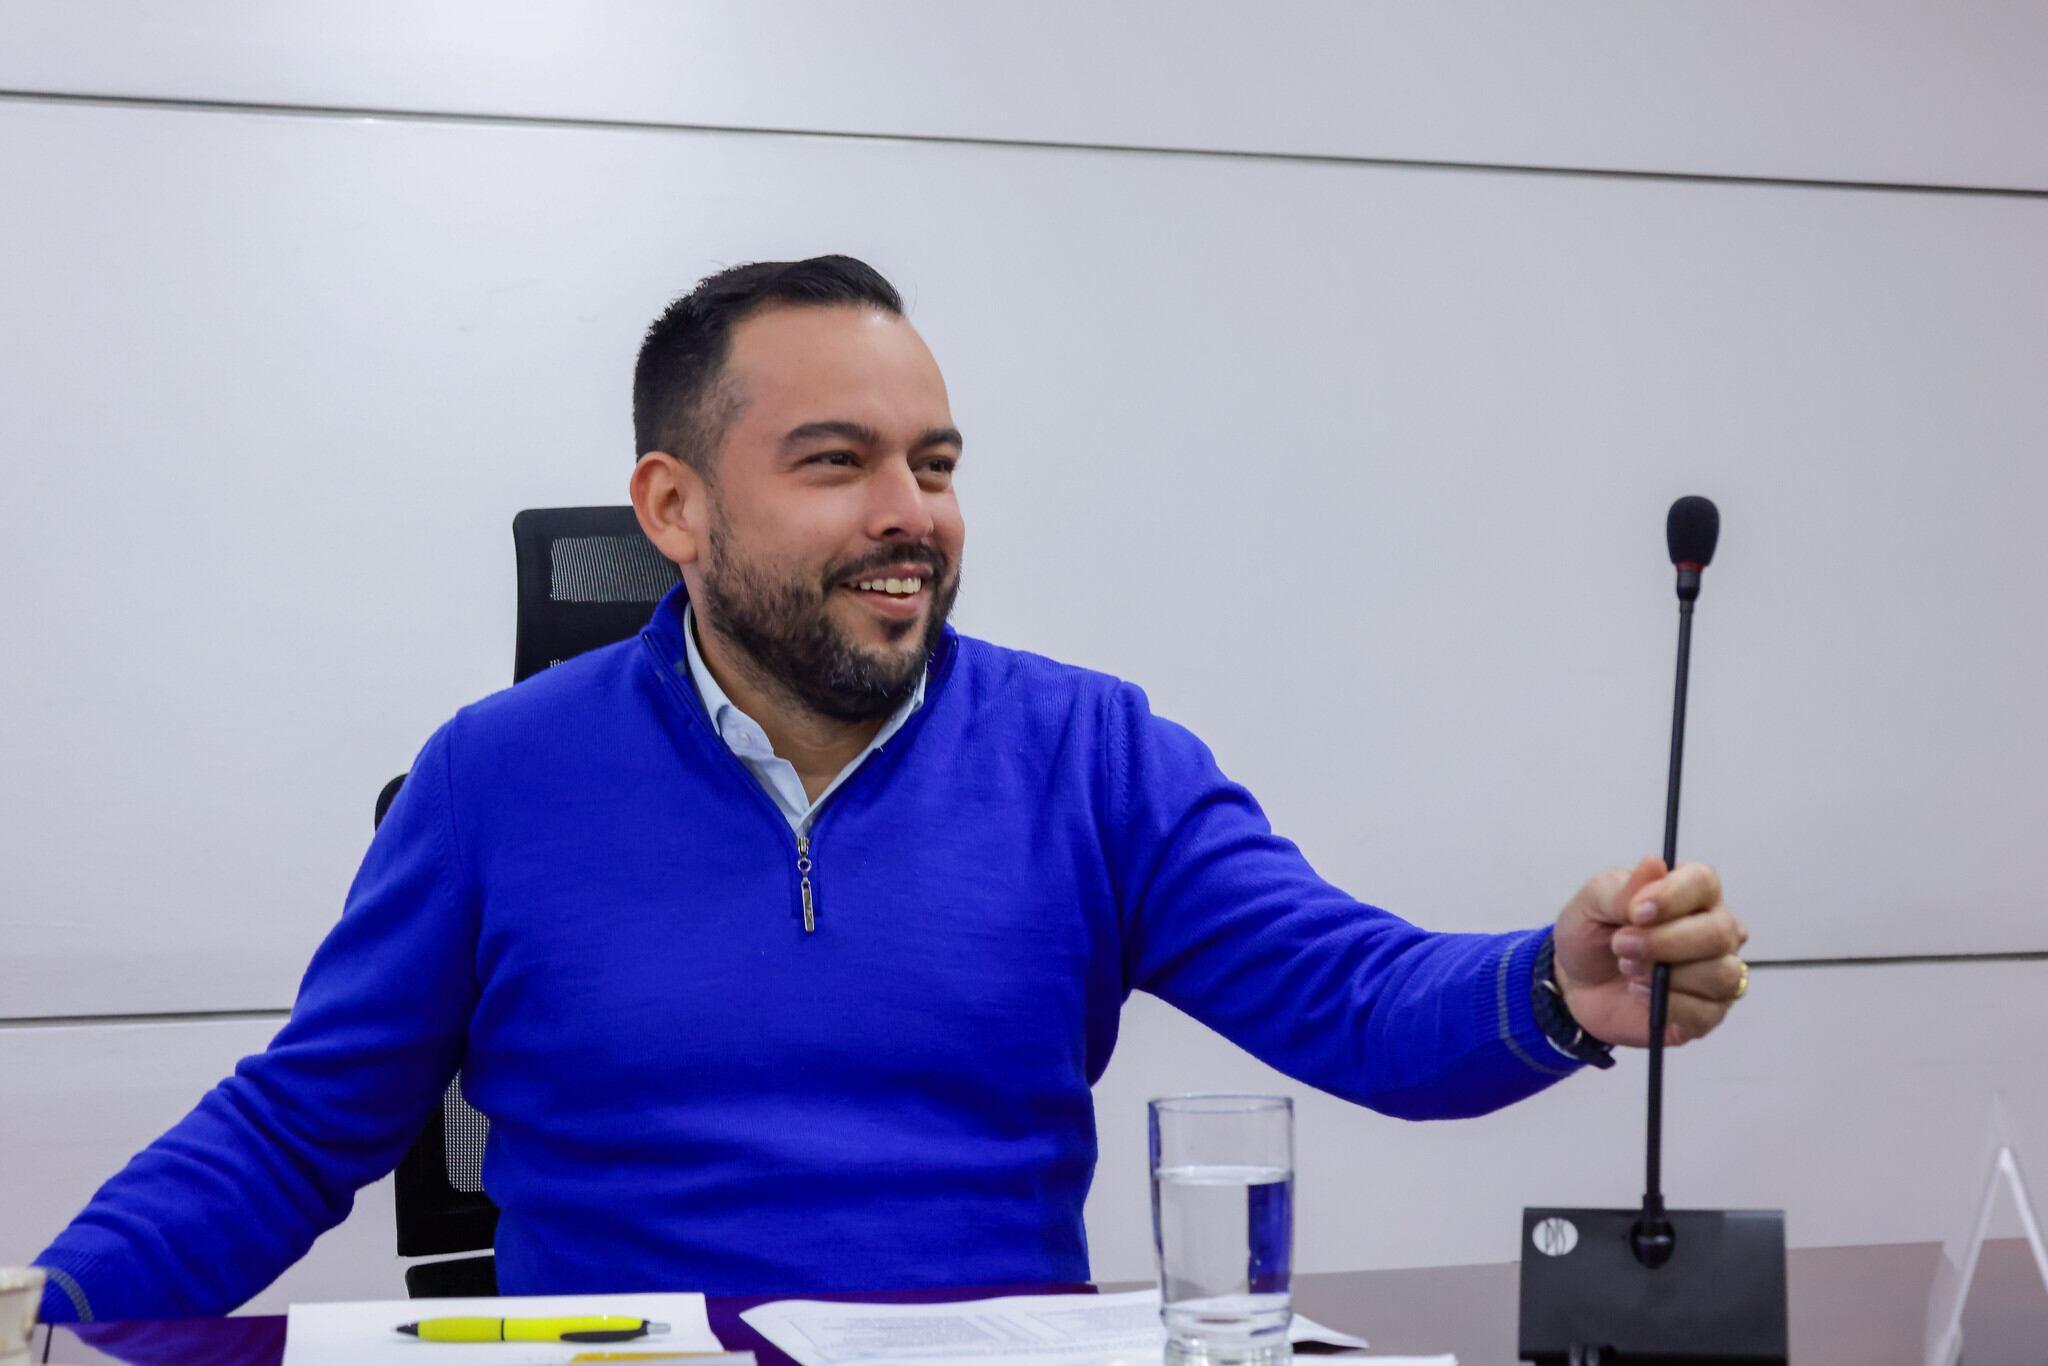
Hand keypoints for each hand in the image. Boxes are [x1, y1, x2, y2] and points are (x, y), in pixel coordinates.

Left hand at [1552, 855, 1748, 1048]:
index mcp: (1689, 891)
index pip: (1703, 882)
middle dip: (1665, 942)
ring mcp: (1717, 971)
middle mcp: (1713, 928)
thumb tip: (1653, 865)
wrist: (1576, 984)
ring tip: (1627, 969)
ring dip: (1667, 976)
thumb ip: (1620, 888)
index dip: (1673, 897)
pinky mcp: (1708, 1011)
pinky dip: (1669, 1005)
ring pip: (1720, 974)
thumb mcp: (1590, 904)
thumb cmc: (1591, 934)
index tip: (1637, 912)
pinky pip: (1706, 1013)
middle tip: (1621, 945)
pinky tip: (1640, 994)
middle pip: (1718, 932)